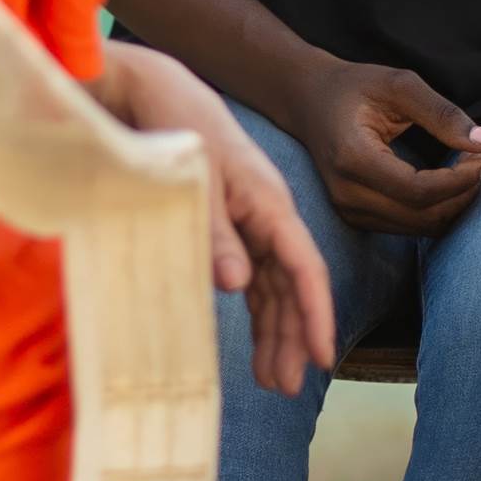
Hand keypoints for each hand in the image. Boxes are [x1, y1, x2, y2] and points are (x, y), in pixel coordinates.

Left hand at [94, 43, 337, 393]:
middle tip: (286, 388)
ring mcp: (252, 221)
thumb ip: (215, 233)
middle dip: (294, 337)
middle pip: (292, 285)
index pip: (304, 268)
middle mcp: (269, 215)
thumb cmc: (178, 128)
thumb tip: (238, 287)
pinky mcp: (234, 225)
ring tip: (272, 380)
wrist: (159, 92)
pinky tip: (255, 343)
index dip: (315, 315)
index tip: (322, 358)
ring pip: (275, 287)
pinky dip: (256, 311)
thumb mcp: (194, 180)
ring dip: (276, 332)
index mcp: (269, 203)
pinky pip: (255, 277)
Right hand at [287, 56, 480, 235]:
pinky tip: (452, 179)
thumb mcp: (398, 84)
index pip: (418, 191)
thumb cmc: (354, 87)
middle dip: (465, 193)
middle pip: (423, 216)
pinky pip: (411, 225)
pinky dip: (440, 208)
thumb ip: (442, 113)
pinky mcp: (358, 217)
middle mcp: (347, 194)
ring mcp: (350, 211)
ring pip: (421, 227)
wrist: (307, 101)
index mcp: (353, 158)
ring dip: (456, 202)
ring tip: (473, 166)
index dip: (461, 180)